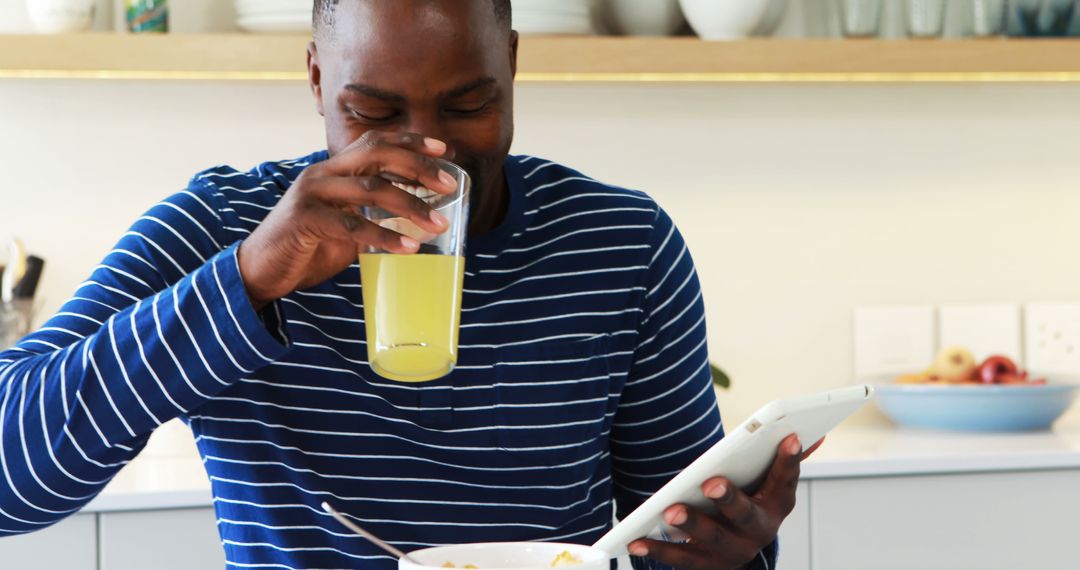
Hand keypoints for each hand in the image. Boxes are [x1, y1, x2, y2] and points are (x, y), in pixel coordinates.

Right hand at [237, 131, 457, 308]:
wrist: (261, 269)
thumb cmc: (308, 247)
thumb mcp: (345, 223)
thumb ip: (371, 213)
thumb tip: (419, 217)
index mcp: (334, 169)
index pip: (375, 142)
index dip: (410, 141)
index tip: (444, 148)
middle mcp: (323, 173)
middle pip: (377, 154)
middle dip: (417, 165)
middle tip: (450, 183)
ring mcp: (312, 194)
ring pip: (370, 189)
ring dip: (410, 206)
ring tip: (439, 224)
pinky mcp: (305, 220)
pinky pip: (352, 225)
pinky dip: (384, 236)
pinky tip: (409, 247)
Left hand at [628, 434, 819, 569]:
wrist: (738, 551)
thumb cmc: (750, 501)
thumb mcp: (768, 482)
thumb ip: (782, 459)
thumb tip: (803, 432)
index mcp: (776, 505)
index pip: (785, 481)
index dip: (789, 461)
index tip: (789, 436)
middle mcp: (757, 532)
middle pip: (744, 515)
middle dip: (728, 499)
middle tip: (711, 483)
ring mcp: (731, 551)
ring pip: (710, 539)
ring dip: (691, 526)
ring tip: (670, 512)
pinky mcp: (704, 564)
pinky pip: (680, 559)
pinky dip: (657, 550)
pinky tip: (636, 540)